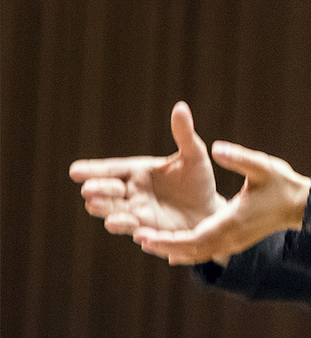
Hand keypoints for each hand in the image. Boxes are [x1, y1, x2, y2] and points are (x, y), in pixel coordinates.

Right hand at [70, 101, 224, 236]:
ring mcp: (137, 212)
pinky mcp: (148, 231)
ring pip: (115, 212)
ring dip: (107, 211)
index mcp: (139, 171)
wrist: (209, 210)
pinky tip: (128, 226)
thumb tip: (180, 106)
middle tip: (89, 189)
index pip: (112, 169)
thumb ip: (184, 135)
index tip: (74, 171)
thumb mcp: (194, 156)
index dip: (94, 170)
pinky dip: (129, 228)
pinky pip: (135, 230)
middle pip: (109, 191)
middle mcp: (132, 192)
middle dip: (99, 190)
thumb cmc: (198, 180)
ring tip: (97, 208)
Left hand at [132, 140, 310, 264]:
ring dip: (173, 248)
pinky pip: (206, 251)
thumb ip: (239, 157)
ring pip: (197, 253)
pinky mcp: (235, 241)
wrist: (300, 205)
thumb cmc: (281, 184)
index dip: (168, 240)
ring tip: (147, 242)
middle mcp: (230, 237)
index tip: (145, 235)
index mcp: (233, 221)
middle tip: (138, 238)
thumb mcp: (262, 166)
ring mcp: (233, 242)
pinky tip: (172, 250)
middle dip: (163, 245)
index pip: (195, 238)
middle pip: (191, 250)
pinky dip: (187, 250)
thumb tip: (216, 148)